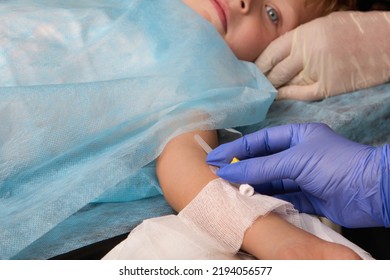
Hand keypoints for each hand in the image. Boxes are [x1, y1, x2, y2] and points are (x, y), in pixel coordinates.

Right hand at [206, 123, 389, 227]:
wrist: (371, 192)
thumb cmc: (336, 164)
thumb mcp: (294, 160)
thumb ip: (259, 167)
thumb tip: (228, 171)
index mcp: (297, 136)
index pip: (259, 141)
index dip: (236, 149)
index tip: (215, 157)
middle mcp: (299, 155)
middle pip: (263, 162)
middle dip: (242, 169)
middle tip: (219, 177)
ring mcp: (304, 176)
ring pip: (272, 181)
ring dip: (254, 187)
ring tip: (232, 192)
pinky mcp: (309, 197)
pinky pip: (283, 198)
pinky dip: (269, 201)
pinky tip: (254, 203)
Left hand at [256, 11, 389, 100]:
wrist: (389, 41)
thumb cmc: (358, 30)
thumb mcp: (324, 26)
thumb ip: (301, 40)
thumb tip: (279, 56)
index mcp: (305, 34)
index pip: (271, 53)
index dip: (259, 65)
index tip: (252, 72)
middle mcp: (308, 52)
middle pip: (276, 71)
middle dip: (263, 80)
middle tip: (254, 87)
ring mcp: (318, 70)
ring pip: (286, 84)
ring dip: (273, 90)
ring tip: (264, 94)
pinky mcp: (330, 86)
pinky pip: (301, 95)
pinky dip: (288, 97)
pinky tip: (279, 98)